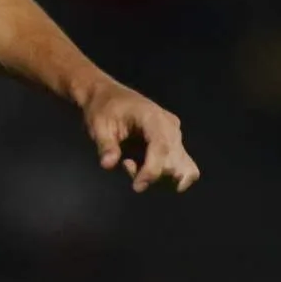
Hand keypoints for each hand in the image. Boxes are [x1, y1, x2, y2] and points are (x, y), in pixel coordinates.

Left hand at [79, 78, 200, 192]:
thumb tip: (109, 164)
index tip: (137, 185)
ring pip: (182, 167)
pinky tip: (143, 167)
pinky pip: (181, 165)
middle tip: (125, 165)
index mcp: (153, 116)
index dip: (153, 170)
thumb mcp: (97, 124)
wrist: (107, 95)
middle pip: (174, 161)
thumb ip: (105, 145)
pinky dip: (165, 174)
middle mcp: (170, 126)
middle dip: (152, 174)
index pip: (162, 147)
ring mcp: (175, 134)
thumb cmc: (102, 108)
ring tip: (133, 163)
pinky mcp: (174, 143)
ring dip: (160, 176)